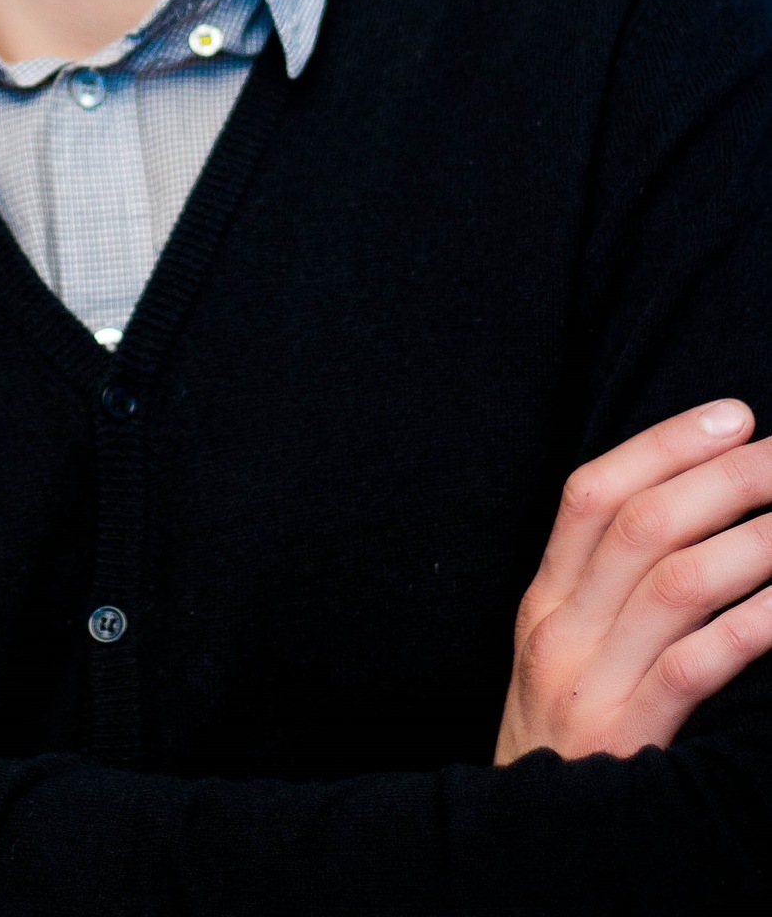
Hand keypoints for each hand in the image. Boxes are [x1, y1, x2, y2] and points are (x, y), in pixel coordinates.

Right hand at [496, 398, 771, 762]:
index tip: (735, 415)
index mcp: (543, 600)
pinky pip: (697, 664)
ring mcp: (589, 683)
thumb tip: (698, 515)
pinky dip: (754, 622)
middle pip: (641, 523)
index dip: (665, 444)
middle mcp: (557, 629)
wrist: (525, 858)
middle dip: (725, 477)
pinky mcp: (628, 738)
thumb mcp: (564, 657)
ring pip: (675, 581)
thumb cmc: (566, 747)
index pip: (592, 492)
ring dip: (755, 539)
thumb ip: (607, 592)